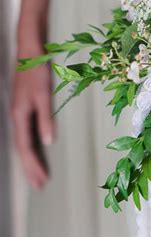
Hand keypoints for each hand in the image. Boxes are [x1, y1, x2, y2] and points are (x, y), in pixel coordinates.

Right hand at [10, 44, 54, 188]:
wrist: (28, 51)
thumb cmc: (37, 71)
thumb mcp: (44, 96)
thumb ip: (46, 119)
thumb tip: (48, 142)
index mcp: (19, 116)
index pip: (26, 147)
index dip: (33, 165)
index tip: (41, 180)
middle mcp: (16, 117)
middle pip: (22, 149)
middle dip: (30, 168)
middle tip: (39, 186)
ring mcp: (18, 113)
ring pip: (22, 143)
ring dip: (29, 160)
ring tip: (36, 176)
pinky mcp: (22, 109)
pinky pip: (24, 135)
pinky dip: (29, 148)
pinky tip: (34, 154)